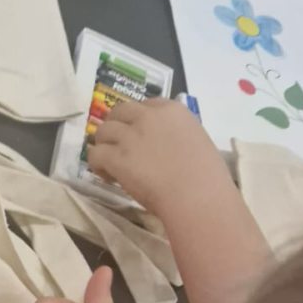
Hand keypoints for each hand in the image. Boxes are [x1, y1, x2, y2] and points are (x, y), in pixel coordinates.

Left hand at [87, 98, 232, 216]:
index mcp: (173, 110)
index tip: (138, 136)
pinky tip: (109, 176)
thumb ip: (176, 134)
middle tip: (119, 147)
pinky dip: (97, 165)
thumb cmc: (207, 177)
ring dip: (105, 146)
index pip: (144, 105)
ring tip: (112, 165)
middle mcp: (149, 116)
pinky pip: (95, 154)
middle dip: (116, 128)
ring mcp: (131, 136)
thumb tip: (163, 144)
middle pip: (119, 112)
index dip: (136, 121)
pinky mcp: (117, 157)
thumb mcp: (197, 141)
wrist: (197, 197)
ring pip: (103, 131)